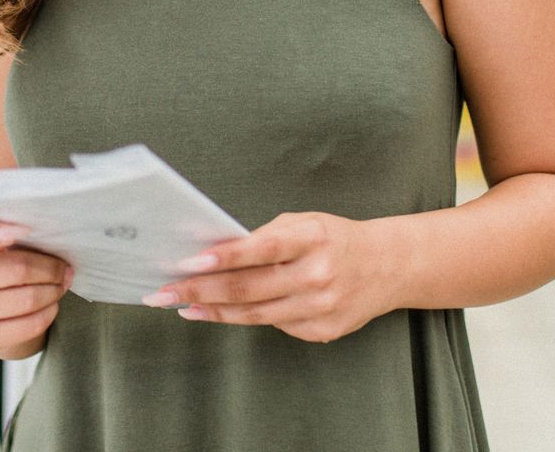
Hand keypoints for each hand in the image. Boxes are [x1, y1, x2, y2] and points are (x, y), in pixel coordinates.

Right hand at [0, 219, 72, 357]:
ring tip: (61, 285)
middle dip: (50, 269)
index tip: (25, 228)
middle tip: (64, 268)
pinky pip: (29, 325)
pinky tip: (52, 305)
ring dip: (53, 291)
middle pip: (16, 270)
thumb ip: (13, 234)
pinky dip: (48, 313)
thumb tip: (49, 237)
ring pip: (26, 299)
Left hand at [144, 211, 394, 343]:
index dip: (224, 257)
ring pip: (256, 315)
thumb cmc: (335, 239)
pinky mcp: (324, 330)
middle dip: (201, 291)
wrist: (389, 266)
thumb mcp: (304, 223)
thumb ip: (264, 238)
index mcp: (313, 238)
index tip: (189, 263)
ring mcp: (322, 307)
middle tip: (164, 292)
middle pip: (250, 288)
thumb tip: (213, 254)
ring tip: (184, 306)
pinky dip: (248, 318)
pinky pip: (276, 326)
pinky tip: (225, 312)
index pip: (261, 248)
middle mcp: (319, 274)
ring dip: (215, 311)